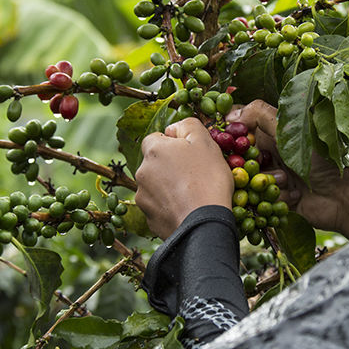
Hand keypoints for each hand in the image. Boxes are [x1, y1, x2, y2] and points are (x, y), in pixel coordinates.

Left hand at [135, 118, 233, 238]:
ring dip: (169, 187)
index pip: (156, 138)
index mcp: (153, 150)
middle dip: (170, 166)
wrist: (204, 224)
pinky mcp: (149, 220)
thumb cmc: (207, 178)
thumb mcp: (205, 141)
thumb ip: (188, 125)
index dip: (174, 144)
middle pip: (155, 163)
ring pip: (156, 186)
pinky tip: (187, 209)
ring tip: (192, 194)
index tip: (190, 154)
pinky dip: (170, 207)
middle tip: (194, 174)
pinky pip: (159, 208)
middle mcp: (141, 172)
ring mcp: (143, 198)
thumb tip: (174, 128)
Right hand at [230, 100, 348, 236]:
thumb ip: (260, 115)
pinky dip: (276, 197)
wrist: (344, 196)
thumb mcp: (291, 129)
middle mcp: (270, 152)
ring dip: (268, 182)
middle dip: (251, 163)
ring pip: (249, 180)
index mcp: (273, 131)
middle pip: (239, 156)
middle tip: (268, 164)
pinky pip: (261, 200)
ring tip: (289, 181)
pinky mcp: (276, 198)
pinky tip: (296, 195)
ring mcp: (273, 175)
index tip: (232, 141)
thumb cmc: (322, 159)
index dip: (233, 135)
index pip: (241, 127)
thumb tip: (230, 115)